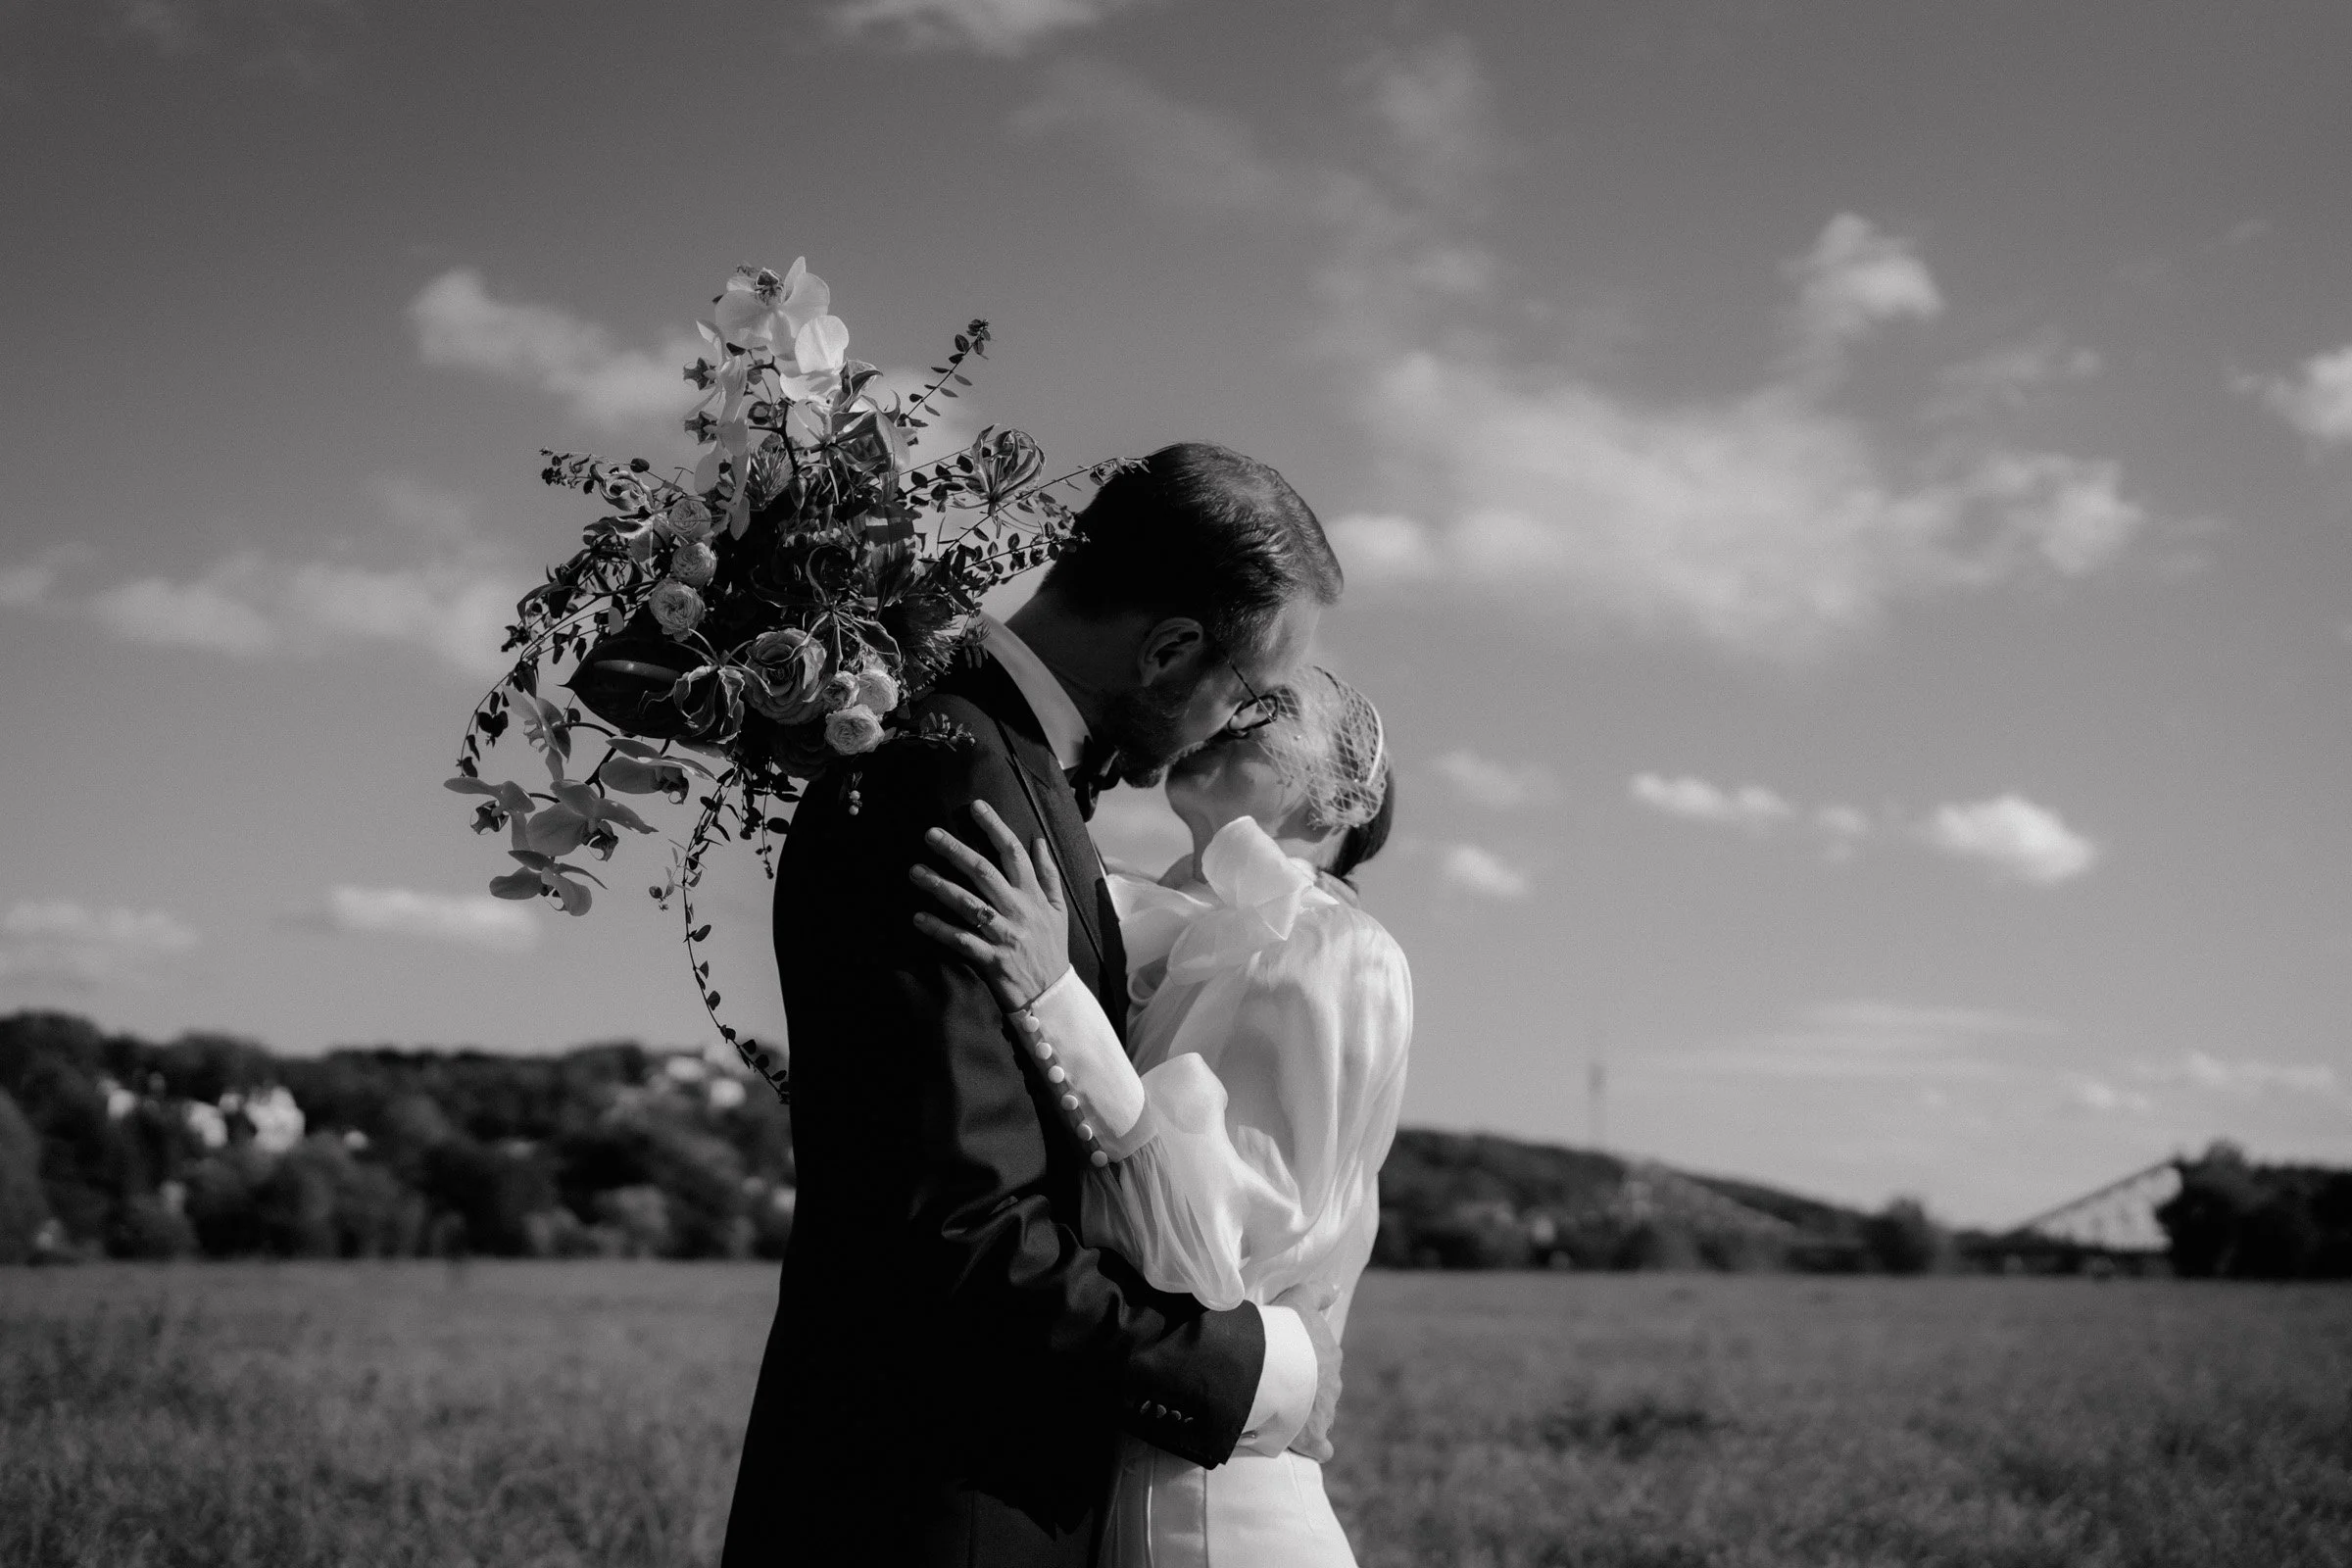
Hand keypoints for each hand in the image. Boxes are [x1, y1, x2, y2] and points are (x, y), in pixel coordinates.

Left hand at [910, 800, 1072, 1011]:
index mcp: (1033, 895)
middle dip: (956, 850)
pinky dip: (939, 929)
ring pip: (968, 904)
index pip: (1014, 853)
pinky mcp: (991, 959)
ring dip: (940, 886)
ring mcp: (1004, 934)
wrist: (1052, 995)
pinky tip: (918, 918)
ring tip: (915, 872)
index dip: (995, 827)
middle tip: (930, 834)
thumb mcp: (1058, 909)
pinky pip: (961, 940)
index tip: (975, 807)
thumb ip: (1048, 874)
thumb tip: (1038, 841)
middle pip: (984, 872)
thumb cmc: (1051, 949)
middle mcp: (1018, 910)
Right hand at [1274, 1281, 1341, 1462]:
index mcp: (1329, 1356)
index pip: (1322, 1364)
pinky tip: (1306, 1449)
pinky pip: (1319, 1447)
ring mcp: (1324, 1412)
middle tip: (1281, 1392)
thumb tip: (1337, 1288)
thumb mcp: (1299, 1300)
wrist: (1271, 1364)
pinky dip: (1315, 1449)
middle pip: (1322, 1391)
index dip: (1306, 1366)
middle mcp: (1332, 1384)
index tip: (1289, 1368)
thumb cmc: (1283, 1330)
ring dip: (1306, 1418)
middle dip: (1308, 1394)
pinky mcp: (1312, 1437)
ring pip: (1320, 1416)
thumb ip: (1318, 1293)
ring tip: (1281, 1418)